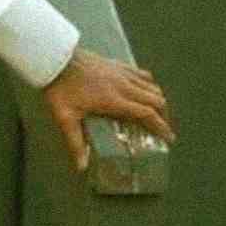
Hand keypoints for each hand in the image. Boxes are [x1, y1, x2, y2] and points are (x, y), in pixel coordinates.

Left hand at [42, 47, 175, 172]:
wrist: (56, 59)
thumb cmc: (60, 88)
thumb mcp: (65, 118)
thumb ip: (75, 142)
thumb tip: (81, 167)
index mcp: (115, 100)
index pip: (147, 114)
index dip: (161, 127)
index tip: (169, 138)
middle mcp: (124, 85)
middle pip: (156, 100)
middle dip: (164, 115)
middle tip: (162, 128)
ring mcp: (122, 73)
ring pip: (152, 86)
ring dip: (158, 100)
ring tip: (156, 113)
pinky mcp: (117, 64)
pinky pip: (142, 74)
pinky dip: (149, 84)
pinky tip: (144, 91)